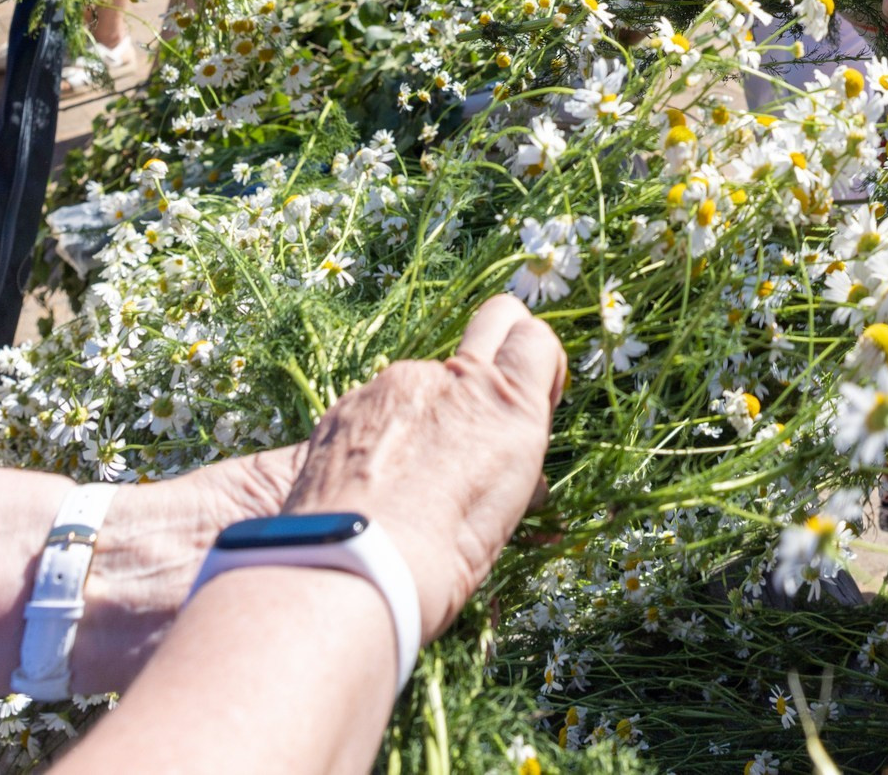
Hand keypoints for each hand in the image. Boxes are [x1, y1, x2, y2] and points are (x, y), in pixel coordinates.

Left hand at [280, 294, 564, 637]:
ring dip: (425, 411)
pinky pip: (375, 406)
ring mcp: (393, 386)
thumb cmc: (440, 559)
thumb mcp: (501, 511)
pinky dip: (380, 434)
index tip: (537, 400)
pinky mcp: (345, 405)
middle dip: (501, 343)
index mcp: (505, 407)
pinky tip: (368, 486)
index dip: (542, 363)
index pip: (536, 338)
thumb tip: (501, 452)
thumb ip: (504, 455)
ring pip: (423, 380)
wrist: (349, 569)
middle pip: (496, 318)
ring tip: (407, 481)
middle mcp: (451, 380)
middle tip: (487, 404)